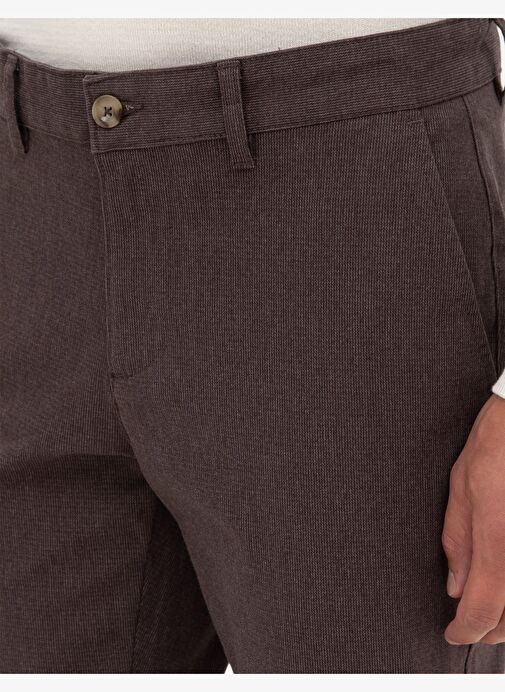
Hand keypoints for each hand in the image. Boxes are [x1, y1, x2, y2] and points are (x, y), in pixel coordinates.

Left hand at [443, 393, 504, 644]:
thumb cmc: (498, 444)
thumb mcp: (463, 487)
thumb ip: (459, 542)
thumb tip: (456, 587)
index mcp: (498, 537)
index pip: (484, 609)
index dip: (465, 630)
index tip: (454, 633)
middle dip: (490, 629)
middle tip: (471, 623)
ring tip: (492, 610)